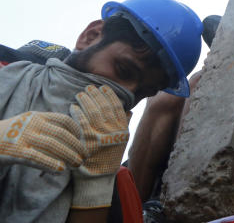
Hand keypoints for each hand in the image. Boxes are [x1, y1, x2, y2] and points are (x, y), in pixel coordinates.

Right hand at [0, 111, 84, 171]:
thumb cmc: (12, 134)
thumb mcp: (28, 124)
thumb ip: (46, 128)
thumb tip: (70, 141)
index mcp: (37, 116)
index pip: (64, 120)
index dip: (77, 131)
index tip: (81, 141)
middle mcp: (32, 124)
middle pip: (62, 134)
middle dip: (76, 146)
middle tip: (84, 157)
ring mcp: (23, 137)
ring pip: (53, 145)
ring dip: (68, 156)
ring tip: (77, 165)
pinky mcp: (15, 151)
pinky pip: (36, 157)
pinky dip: (50, 163)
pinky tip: (60, 170)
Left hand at [69, 85, 130, 209]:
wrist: (98, 178)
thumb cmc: (109, 158)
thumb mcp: (122, 142)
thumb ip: (124, 125)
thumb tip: (128, 110)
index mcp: (122, 130)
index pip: (116, 107)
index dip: (110, 95)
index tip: (103, 87)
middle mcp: (112, 132)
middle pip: (104, 107)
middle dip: (96, 95)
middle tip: (89, 87)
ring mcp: (100, 136)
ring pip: (93, 113)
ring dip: (86, 101)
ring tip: (80, 94)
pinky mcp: (86, 141)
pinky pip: (81, 123)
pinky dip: (77, 113)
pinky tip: (73, 107)